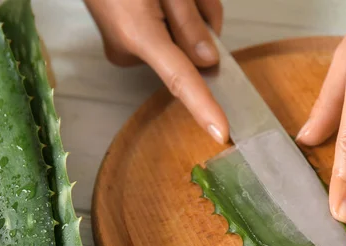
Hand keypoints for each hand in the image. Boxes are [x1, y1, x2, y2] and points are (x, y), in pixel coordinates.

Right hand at [84, 0, 228, 143]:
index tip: (220, 132)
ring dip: (189, 13)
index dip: (203, 106)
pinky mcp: (125, 36)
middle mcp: (128, 48)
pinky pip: (165, 34)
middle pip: (188, 52)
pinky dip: (175, 14)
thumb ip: (190, 22)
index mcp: (138, 34)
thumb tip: (207, 62)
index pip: (180, 78)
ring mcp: (124, 44)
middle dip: (200, 23)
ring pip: (181, 40)